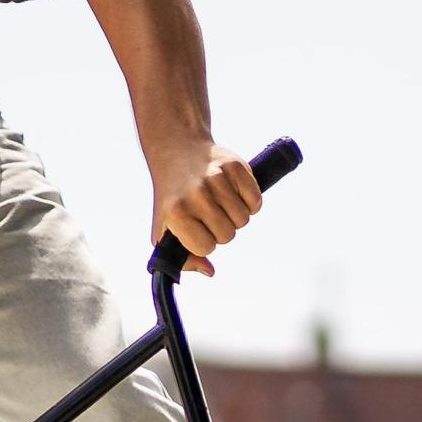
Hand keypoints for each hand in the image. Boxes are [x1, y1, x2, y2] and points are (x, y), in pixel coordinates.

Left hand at [149, 140, 262, 276]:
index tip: (197, 230)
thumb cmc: (173, 198)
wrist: (178, 151)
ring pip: (243, 219)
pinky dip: (251, 201)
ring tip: (220, 203)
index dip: (205, 242)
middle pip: (228, 235)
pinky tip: (235, 193)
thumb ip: (183, 258)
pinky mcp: (235, 165)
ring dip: (236, 216)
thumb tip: (209, 270)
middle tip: (210, 215)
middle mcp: (196, 194)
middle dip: (222, 230)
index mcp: (177, 212)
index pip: (206, 247)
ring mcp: (216, 178)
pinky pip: (256, 200)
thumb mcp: (165, 229)